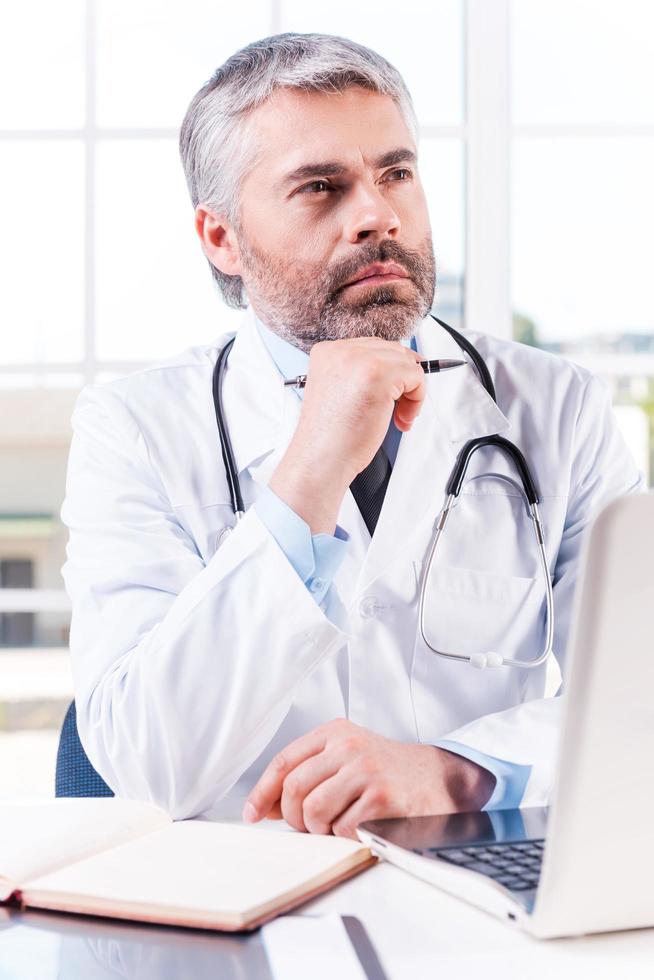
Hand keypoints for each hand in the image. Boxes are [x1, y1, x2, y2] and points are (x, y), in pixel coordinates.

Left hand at [242, 719, 495, 838]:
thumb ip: (308, 775)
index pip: (284, 761)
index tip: (253, 814)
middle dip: (294, 818)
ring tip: (335, 826)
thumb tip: (265, 806)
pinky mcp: (383, 797)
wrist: (439, 777)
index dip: (263, 792)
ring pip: (315, 812)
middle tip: (308, 827)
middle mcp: (349, 746)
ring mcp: (366, 770)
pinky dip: (345, 837)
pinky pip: (343, 829)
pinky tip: (359, 827)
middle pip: (294, 790)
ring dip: (319, 830)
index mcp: (335, 732)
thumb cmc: (386, 771)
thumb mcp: (346, 758)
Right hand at [293, 337, 425, 479]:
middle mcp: (341, 350)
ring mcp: (359, 359)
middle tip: (398, 411)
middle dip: (402, 381)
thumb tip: (401, 366)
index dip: (390, 372)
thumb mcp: (341, 393)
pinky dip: (417, 399)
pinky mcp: (379, 374)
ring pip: (407, 363)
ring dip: (411, 392)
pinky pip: (417, 376)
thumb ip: (362, 375)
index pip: (374, 347)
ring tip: (399, 418)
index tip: (393, 395)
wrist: (320, 460)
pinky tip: (401, 419)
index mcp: (327, 352)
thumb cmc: (331, 438)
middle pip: (393, 351)